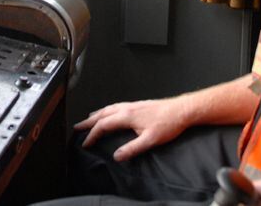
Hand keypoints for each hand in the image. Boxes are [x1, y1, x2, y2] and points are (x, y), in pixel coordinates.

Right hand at [74, 97, 190, 161]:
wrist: (182, 110)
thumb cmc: (168, 123)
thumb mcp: (150, 140)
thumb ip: (132, 149)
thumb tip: (116, 156)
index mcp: (127, 116)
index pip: (103, 125)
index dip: (92, 134)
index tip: (85, 142)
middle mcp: (127, 108)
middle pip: (102, 114)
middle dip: (88, 122)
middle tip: (78, 127)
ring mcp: (133, 105)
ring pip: (109, 108)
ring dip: (97, 114)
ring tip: (89, 118)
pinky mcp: (138, 105)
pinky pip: (116, 106)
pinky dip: (107, 110)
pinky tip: (111, 113)